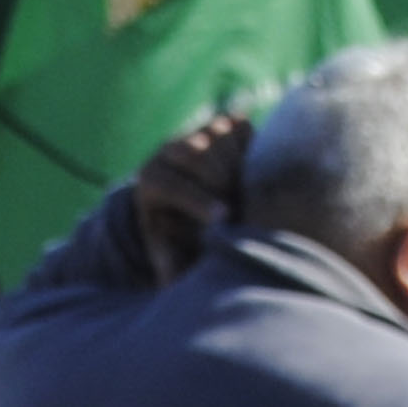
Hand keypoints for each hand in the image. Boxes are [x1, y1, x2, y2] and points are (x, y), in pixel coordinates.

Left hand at [133, 112, 253, 283]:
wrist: (203, 209)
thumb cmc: (186, 245)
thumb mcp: (173, 258)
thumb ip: (173, 266)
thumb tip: (176, 283)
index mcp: (150, 180)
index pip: (167, 183)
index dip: (195, 201)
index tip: (222, 219)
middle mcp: (168, 150)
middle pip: (194, 155)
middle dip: (221, 182)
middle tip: (244, 206)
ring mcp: (197, 132)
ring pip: (218, 137)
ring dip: (238, 165)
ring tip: (252, 192)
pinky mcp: (225, 124)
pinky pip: (242, 128)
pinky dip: (252, 148)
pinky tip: (258, 172)